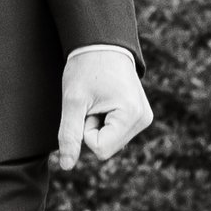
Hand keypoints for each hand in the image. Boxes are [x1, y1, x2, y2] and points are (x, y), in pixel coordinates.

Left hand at [55, 44, 151, 171]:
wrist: (102, 45)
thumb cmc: (86, 68)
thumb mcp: (73, 101)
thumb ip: (70, 135)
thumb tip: (66, 166)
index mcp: (132, 116)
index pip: (100, 149)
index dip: (85, 130)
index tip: (88, 105)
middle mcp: (143, 120)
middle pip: (107, 148)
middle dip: (93, 128)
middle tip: (93, 101)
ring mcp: (144, 118)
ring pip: (111, 142)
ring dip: (99, 125)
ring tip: (100, 100)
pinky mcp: (140, 117)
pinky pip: (115, 134)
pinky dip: (105, 122)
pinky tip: (107, 102)